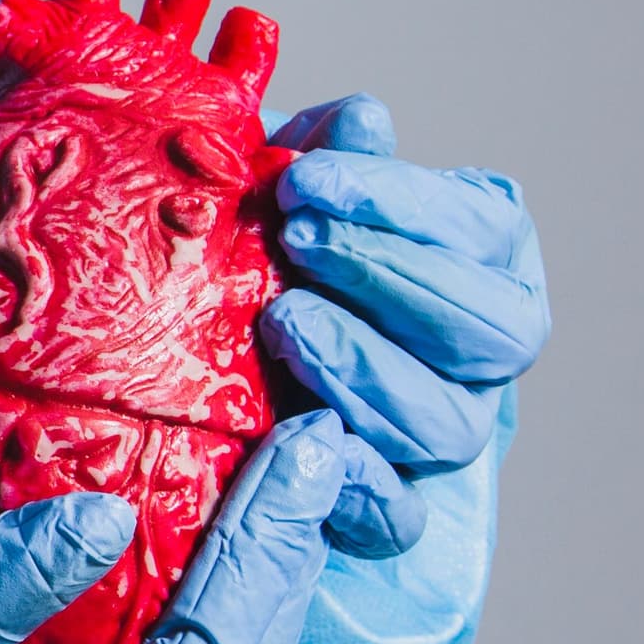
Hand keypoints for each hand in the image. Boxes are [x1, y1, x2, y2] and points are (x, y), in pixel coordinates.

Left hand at [259, 94, 548, 556]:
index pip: (488, 230)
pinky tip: (302, 439)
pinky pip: (396, 517)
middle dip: (395, 276)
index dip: (408, 203)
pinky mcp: (376, 524)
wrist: (142, 404)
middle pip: (501, 329)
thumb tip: (361, 119)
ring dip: (369, 365)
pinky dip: (357, 483)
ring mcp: (430, 445)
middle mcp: (468, 360)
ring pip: (453, 422)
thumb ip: (308, 165)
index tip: (309, 179)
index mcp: (466, 269)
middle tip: (296, 238)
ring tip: (283, 321)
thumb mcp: (253, 213)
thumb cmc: (220, 280)